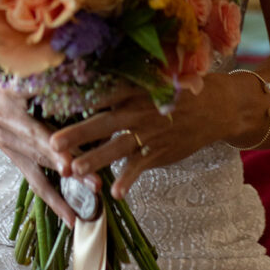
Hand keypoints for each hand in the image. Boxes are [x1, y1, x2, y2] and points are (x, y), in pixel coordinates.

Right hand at [0, 68, 76, 226]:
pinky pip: (37, 184)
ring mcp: (15, 151)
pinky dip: (55, 201)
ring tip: (90, 198)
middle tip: (94, 179)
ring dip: (67, 188)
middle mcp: (12, 135)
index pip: (35, 129)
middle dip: (69, 166)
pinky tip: (71, 218)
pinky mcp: (18, 161)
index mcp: (10, 111)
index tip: (70, 155)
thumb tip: (73, 65)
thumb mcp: (14, 73)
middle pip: (43, 154)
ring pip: (43, 172)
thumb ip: (42, 73)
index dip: (52, 144)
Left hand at [49, 79, 226, 199]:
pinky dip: (129, 179)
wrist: (217, 106)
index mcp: (134, 89)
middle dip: (77, 133)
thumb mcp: (154, 78)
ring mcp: (150, 133)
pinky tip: (115, 192)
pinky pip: (141, 167)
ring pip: (117, 148)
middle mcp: (139, 110)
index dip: (77, 97)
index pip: (101, 92)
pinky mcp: (161, 151)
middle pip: (102, 122)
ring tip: (73, 170)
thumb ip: (126, 82)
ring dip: (95, 159)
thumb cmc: (180, 89)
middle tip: (52, 143)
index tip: (52, 102)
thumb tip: (94, 78)